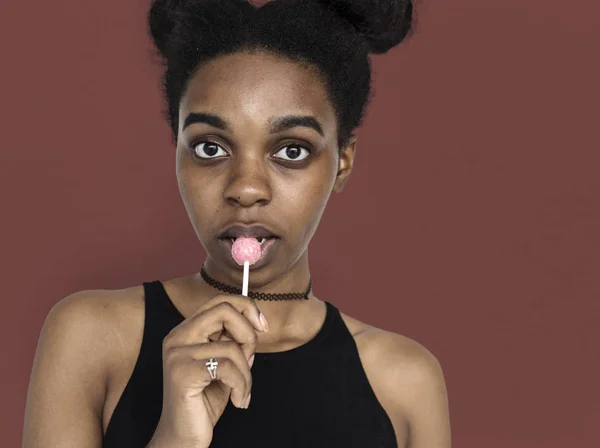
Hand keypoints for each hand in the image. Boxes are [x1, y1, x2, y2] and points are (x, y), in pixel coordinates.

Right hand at [148, 294, 267, 447]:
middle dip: (248, 335)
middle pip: (224, 310)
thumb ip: (233, 343)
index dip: (246, 307)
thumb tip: (256, 324)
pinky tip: (238, 401)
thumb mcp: (223, 365)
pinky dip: (241, 385)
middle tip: (249, 360)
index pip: (219, 301)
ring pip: (231, 347)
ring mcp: (177, 354)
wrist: (183, 438)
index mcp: (186, 331)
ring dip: (246, 374)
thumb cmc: (203, 401)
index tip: (263, 326)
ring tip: (242, 392)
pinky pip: (227, 367)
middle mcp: (177, 337)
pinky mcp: (183, 373)